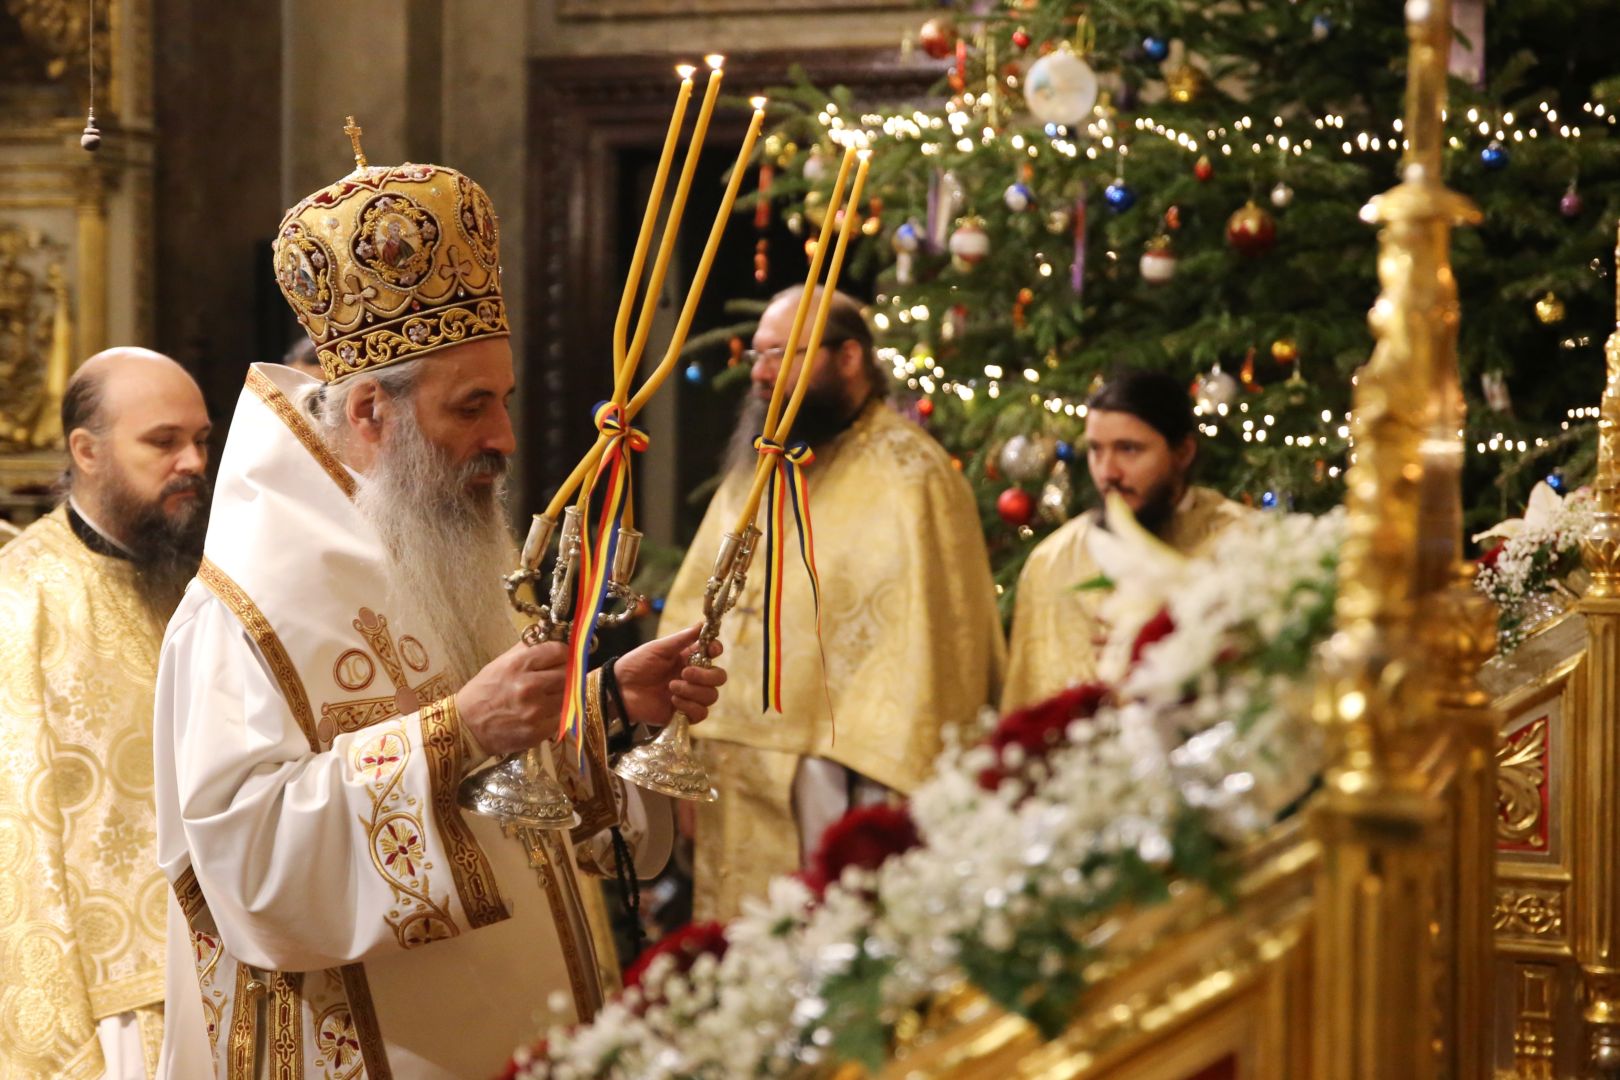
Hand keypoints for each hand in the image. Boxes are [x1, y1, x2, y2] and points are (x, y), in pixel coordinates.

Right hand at [454, 639, 570, 753]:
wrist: (467, 727)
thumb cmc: (484, 691)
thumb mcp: (501, 663)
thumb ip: (527, 648)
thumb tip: (548, 629)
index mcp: (518, 665)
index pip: (558, 651)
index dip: (563, 653)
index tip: (561, 657)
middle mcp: (529, 686)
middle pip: (567, 674)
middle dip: (566, 673)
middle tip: (558, 676)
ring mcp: (535, 711)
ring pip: (568, 695)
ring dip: (563, 693)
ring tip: (550, 694)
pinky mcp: (539, 731)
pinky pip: (562, 716)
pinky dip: (557, 713)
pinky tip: (545, 711)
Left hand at [613, 623, 726, 727]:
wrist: (619, 689)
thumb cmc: (636, 664)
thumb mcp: (659, 648)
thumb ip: (682, 638)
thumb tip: (703, 623)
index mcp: (688, 658)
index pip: (713, 654)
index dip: (716, 650)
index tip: (712, 650)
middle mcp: (693, 677)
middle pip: (718, 677)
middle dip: (706, 676)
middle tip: (685, 673)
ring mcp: (689, 696)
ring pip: (711, 696)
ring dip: (693, 691)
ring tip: (671, 687)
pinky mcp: (683, 714)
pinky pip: (700, 713)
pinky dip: (689, 706)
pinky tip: (673, 701)